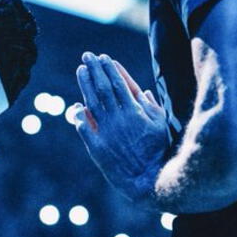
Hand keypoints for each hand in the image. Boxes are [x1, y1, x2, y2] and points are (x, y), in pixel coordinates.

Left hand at [74, 52, 169, 201]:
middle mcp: (118, 119)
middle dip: (94, 69)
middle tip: (87, 56)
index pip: (118, 83)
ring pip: (91, 103)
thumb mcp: (160, 125)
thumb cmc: (158, 151)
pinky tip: (76, 107)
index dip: (109, 69)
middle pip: (102, 88)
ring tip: (81, 71)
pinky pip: (83, 128)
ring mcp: (106, 133)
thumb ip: (150, 106)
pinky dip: (78, 115)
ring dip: (84, 85)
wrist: (148, 179)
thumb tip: (141, 91)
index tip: (103, 57)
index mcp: (134, 111)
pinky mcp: (97, 148)